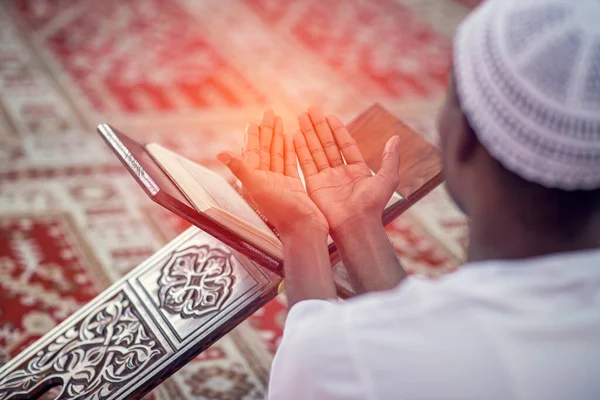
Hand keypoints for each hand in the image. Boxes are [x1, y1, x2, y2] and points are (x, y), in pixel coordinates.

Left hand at [217, 110, 327, 237]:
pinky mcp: (293, 186)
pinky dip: (290, 150)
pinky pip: (290, 163)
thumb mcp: (256, 186)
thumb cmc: (280, 211)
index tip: (254, 121)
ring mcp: (280, 183)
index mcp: (253, 180)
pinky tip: (291, 139)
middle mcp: (265, 181)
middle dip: (267, 131)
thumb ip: (240, 168)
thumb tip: (220, 152)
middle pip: (265, 150)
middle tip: (269, 112)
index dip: (253, 136)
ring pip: (278, 155)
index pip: (252, 153)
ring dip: (278, 137)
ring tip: (280, 120)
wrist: (303, 229)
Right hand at [294, 106, 400, 232]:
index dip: (337, 129)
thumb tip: (396, 138)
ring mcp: (326, 179)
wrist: (355, 225)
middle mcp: (340, 173)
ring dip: (308, 134)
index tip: (329, 116)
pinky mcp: (314, 186)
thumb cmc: (372, 204)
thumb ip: (390, 158)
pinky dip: (300, 150)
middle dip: (319, 127)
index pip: (345, 144)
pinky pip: (306, 164)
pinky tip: (295, 135)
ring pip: (315, 151)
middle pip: (327, 144)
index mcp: (357, 170)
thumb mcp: (388, 178)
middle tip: (311, 109)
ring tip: (301, 116)